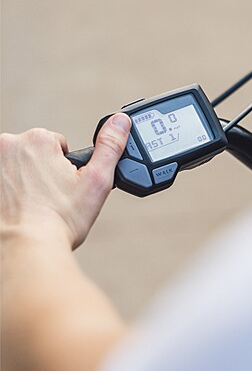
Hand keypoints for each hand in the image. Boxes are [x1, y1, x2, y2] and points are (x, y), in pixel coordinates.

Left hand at [0, 113, 130, 248]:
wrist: (26, 248)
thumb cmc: (59, 220)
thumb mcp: (97, 180)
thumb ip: (110, 145)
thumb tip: (120, 121)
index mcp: (38, 140)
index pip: (59, 145)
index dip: (66, 168)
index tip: (65, 186)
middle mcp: (9, 146)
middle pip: (37, 154)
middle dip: (46, 171)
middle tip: (53, 196)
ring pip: (20, 168)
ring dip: (28, 181)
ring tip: (37, 203)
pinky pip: (5, 180)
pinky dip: (12, 191)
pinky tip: (21, 207)